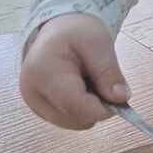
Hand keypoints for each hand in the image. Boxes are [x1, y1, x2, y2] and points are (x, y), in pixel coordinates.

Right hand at [20, 13, 129, 129]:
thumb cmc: (77, 32)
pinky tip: (81, 89)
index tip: (119, 97)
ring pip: (74, 122)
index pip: (76, 106)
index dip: (103, 108)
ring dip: (89, 108)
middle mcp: (32, 93)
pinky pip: (69, 119)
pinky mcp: (39, 108)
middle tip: (103, 81)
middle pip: (75, 118)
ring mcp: (33, 103)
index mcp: (44, 72)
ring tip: (89, 82)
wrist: (58, 29)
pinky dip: (81, 109)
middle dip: (97, 106)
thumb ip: (109, 72)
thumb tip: (120, 99)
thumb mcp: (99, 44)